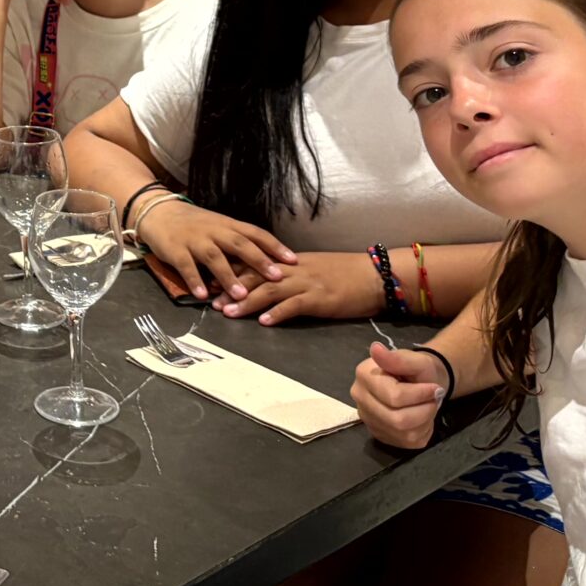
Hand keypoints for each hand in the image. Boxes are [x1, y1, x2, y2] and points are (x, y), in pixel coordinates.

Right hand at [135, 200, 297, 301]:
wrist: (157, 212)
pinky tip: (202, 296)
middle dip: (259, 260)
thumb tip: (266, 263)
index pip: (256, 233)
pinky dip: (194, 280)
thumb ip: (237, 243)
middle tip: (276, 277)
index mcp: (227, 225)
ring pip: (214, 257)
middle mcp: (214, 230)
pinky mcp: (175, 249)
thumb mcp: (218, 227)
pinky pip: (186, 266)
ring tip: (240, 295)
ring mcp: (194, 240)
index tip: (293, 260)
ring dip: (228, 276)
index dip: (275, 246)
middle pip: (240, 244)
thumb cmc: (192, 223)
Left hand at [208, 250, 384, 324]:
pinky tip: (265, 322)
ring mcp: (306, 283)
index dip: (231, 273)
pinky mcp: (320, 298)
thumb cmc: (345, 273)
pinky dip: (279, 313)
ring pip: (270, 290)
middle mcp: (293, 270)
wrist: (374, 275)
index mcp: (289, 262)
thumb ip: (288, 274)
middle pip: (256, 277)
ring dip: (247, 302)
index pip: (254, 264)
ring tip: (229, 313)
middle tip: (212, 302)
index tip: (211, 283)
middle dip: (231, 289)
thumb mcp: (311, 268)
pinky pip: (295, 305)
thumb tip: (266, 281)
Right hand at [351, 341, 446, 449]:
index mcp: (364, 376)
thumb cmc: (417, 370)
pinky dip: (422, 432)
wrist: (420, 383)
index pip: (394, 397)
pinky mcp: (379, 434)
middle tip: (432, 399)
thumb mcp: (414, 360)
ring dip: (424, 421)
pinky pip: (406, 442)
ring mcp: (368, 419)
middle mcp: (360, 399)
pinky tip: (420, 418)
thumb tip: (376, 348)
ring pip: (403, 433)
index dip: (421, 395)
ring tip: (426, 407)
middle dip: (424, 411)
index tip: (435, 388)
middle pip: (397, 420)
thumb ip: (397, 359)